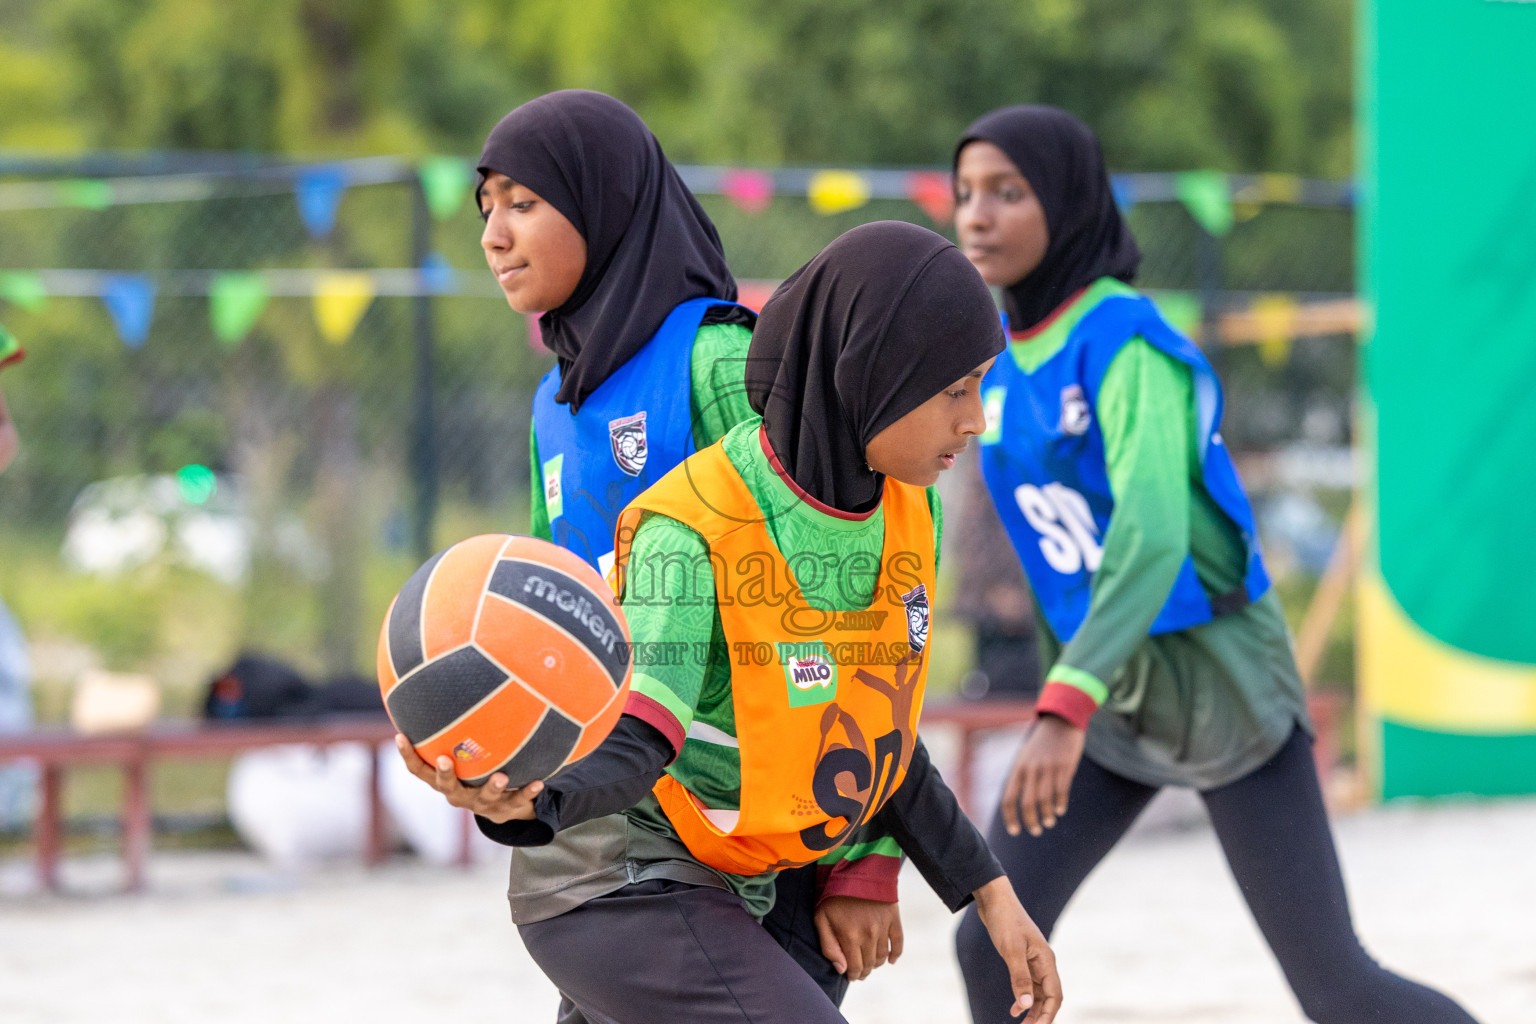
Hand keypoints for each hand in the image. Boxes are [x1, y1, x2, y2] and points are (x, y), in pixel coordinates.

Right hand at [394, 734, 542, 823]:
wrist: (503, 808)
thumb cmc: (476, 773)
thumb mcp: (461, 757)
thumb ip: (454, 732)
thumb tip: (442, 685)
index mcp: (444, 782)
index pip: (419, 771)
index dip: (407, 755)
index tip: (400, 735)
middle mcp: (459, 795)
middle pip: (447, 787)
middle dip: (445, 774)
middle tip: (444, 760)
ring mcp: (483, 804)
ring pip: (485, 797)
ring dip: (492, 786)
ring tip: (502, 776)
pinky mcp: (506, 808)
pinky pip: (518, 800)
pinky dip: (528, 792)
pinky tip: (540, 782)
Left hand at [813, 896, 902, 980]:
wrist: (856, 868)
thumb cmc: (834, 894)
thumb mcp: (822, 918)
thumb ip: (829, 946)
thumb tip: (841, 969)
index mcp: (850, 936)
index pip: (854, 967)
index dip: (852, 975)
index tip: (850, 975)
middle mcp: (869, 935)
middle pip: (868, 964)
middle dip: (863, 971)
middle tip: (858, 972)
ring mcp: (883, 927)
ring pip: (882, 956)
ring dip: (875, 964)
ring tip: (869, 964)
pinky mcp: (893, 918)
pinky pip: (898, 942)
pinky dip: (896, 954)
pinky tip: (891, 961)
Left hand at [973, 877, 1061, 1021]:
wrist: (994, 900)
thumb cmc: (1005, 920)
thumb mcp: (1011, 950)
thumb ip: (1019, 977)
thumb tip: (1024, 1003)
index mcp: (1046, 960)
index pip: (1054, 995)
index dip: (1048, 1014)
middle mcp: (1043, 963)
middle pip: (1048, 997)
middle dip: (1040, 1015)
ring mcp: (1033, 962)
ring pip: (1038, 993)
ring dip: (1031, 1009)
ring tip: (1020, 1023)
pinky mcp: (1022, 959)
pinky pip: (1028, 985)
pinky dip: (1023, 998)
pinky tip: (1014, 1007)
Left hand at [1000, 715, 1085, 836]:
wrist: (1061, 722)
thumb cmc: (1042, 744)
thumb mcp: (1025, 757)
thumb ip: (1021, 777)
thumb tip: (1015, 801)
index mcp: (1018, 768)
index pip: (1008, 798)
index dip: (1010, 817)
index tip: (1014, 831)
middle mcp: (1031, 769)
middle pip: (1027, 803)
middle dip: (1030, 821)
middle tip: (1036, 831)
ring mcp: (1048, 767)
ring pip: (1045, 799)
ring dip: (1047, 815)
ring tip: (1049, 823)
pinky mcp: (1065, 766)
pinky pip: (1062, 790)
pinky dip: (1060, 804)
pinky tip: (1060, 810)